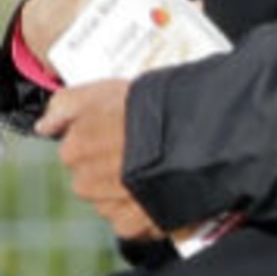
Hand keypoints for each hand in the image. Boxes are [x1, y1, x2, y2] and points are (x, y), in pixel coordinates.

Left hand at [37, 79, 162, 240]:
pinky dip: (145, 207)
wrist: (194, 138)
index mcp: (74, 149)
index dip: (105, 136)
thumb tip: (44, 126)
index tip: (128, 130)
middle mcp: (83, 182)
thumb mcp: (109, 90)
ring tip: (160, 167)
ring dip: (129, 187)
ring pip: (113, 197)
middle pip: (95, 175)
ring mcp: (106, 206)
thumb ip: (68, 104)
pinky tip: (162, 187)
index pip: (80, 147)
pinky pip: (133, 218)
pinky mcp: (130, 225)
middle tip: (146, 149)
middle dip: (115, 165)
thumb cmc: (153, 108)